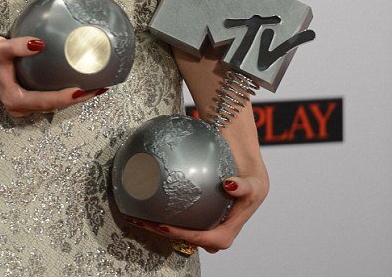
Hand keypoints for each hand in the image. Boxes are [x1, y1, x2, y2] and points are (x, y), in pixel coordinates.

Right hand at [0, 34, 105, 116]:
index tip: (83, 91)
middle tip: (100, 88)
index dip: (65, 98)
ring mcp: (25, 105)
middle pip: (54, 106)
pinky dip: (66, 93)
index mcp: (15, 99)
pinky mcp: (28, 98)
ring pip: (54, 105)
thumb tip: (40, 44)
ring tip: (97, 87)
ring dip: (75, 98)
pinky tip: (81, 83)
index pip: (45, 101)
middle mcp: (21, 107)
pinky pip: (50, 98)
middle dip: (77, 99)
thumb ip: (18, 46)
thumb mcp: (0, 48)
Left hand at [125, 173, 268, 253]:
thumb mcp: (255, 180)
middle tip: (142, 222)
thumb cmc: (251, 170)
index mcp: (230, 228)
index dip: (186, 235)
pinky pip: (179, 211)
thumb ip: (245, 186)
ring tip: (136, 216)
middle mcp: (216, 226)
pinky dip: (163, 207)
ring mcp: (206, 217)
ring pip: (181, 226)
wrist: (243, 154)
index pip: (206, 238)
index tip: (165, 226)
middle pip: (189, 237)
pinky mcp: (197, 207)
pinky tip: (143, 197)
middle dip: (165, 233)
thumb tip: (230, 186)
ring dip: (159, 223)